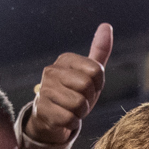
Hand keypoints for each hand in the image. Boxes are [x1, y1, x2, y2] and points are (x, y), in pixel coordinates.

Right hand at [27, 24, 113, 147]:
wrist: (52, 118)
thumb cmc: (73, 93)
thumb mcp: (89, 73)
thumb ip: (99, 50)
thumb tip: (106, 25)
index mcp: (65, 59)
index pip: (97, 70)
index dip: (97, 84)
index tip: (88, 88)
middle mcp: (51, 71)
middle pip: (87, 86)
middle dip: (89, 99)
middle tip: (79, 101)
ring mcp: (45, 90)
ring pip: (79, 104)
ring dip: (80, 113)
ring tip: (71, 109)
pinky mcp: (42, 110)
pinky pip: (70, 119)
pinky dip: (71, 123)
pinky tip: (64, 119)